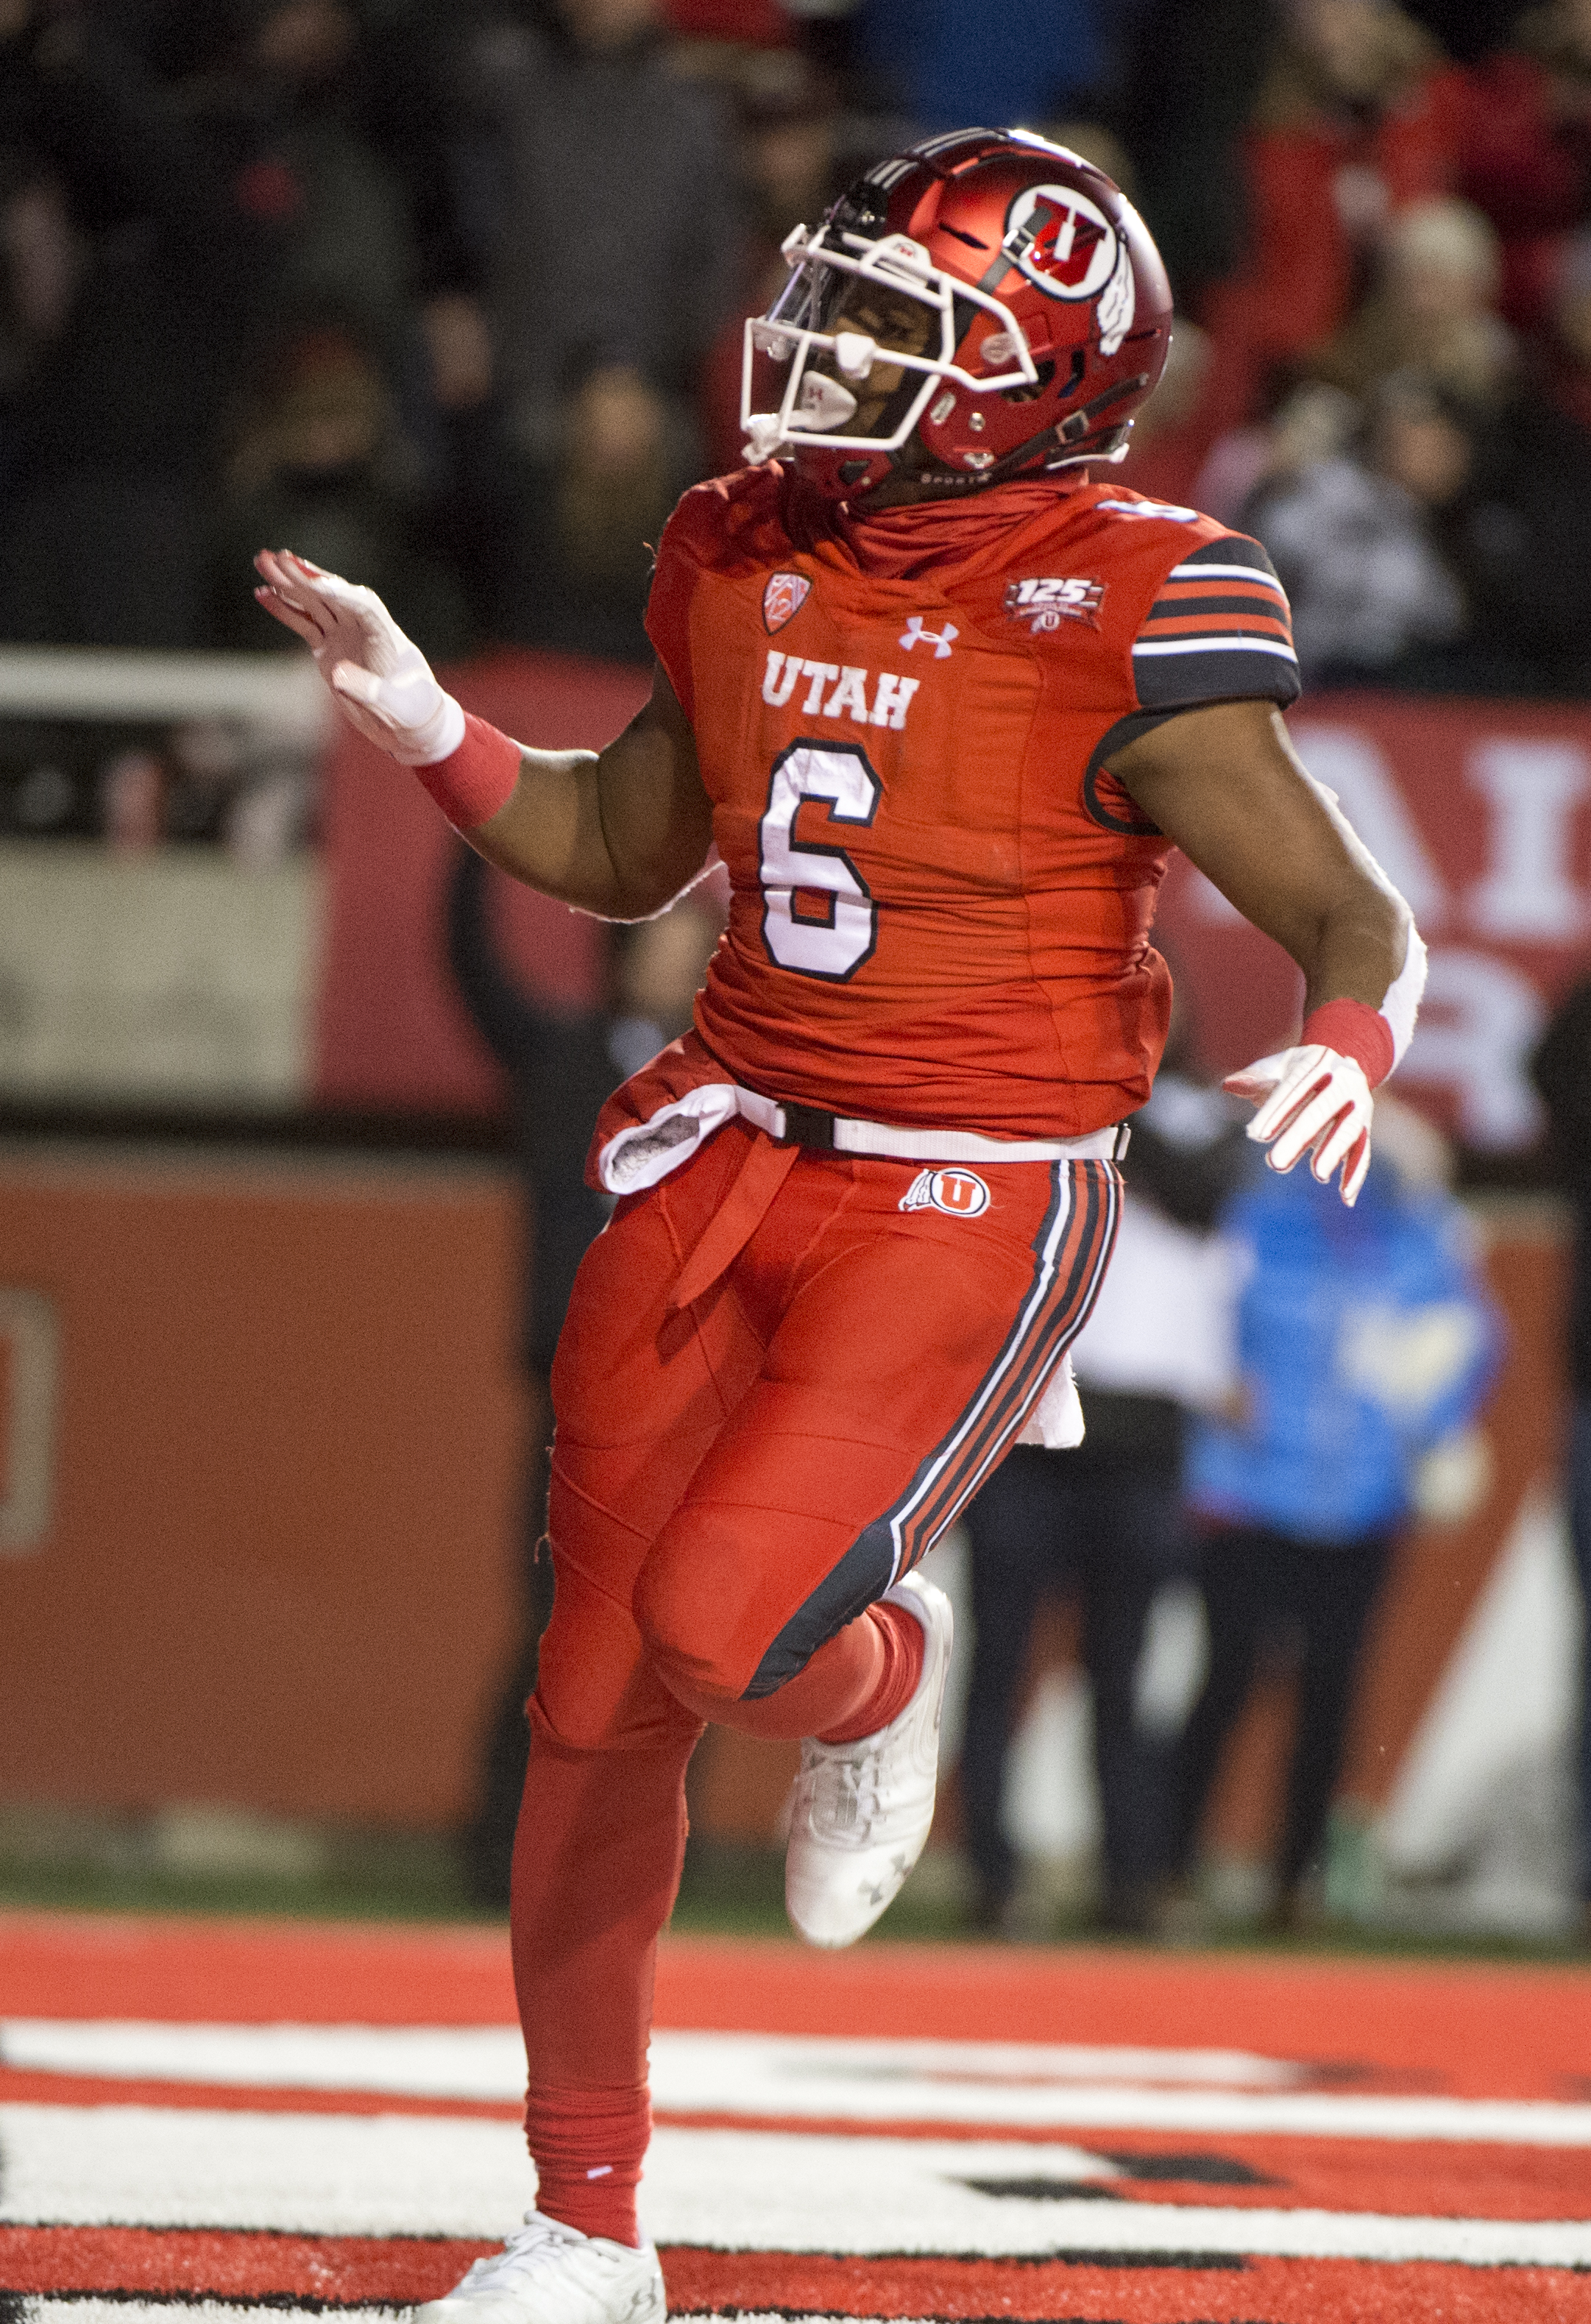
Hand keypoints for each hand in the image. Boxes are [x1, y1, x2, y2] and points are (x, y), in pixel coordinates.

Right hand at [252, 550, 463, 764]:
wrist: (408, 719)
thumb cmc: (410, 711)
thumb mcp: (394, 705)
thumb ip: (368, 690)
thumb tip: (337, 674)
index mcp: (386, 636)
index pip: (363, 606)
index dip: (340, 594)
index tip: (315, 583)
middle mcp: (364, 628)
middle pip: (333, 595)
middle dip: (306, 577)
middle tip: (277, 557)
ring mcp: (344, 634)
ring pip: (314, 603)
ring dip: (289, 584)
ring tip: (263, 562)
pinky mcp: (328, 646)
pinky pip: (304, 623)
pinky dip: (285, 610)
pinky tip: (263, 593)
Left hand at [1224, 1042, 1372, 1205]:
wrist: (1341, 1064)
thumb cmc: (1297, 1070)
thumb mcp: (1276, 1068)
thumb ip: (1254, 1078)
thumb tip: (1229, 1085)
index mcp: (1319, 1062)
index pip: (1294, 1088)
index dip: (1275, 1110)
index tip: (1256, 1134)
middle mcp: (1344, 1082)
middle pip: (1321, 1110)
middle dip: (1299, 1136)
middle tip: (1275, 1163)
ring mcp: (1359, 1105)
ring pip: (1348, 1130)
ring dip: (1334, 1152)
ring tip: (1318, 1175)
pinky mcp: (1365, 1128)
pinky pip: (1362, 1151)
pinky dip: (1355, 1174)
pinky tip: (1346, 1197)